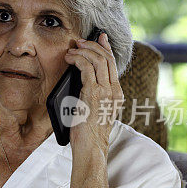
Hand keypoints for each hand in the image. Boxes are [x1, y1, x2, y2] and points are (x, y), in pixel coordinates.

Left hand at [64, 32, 123, 152]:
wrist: (91, 149)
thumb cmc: (88, 134)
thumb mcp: (94, 111)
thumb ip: (93, 95)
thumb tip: (80, 80)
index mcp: (116, 94)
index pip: (113, 65)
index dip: (106, 48)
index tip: (99, 38)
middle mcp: (114, 91)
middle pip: (107, 58)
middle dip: (93, 45)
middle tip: (80, 41)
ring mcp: (106, 92)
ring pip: (98, 60)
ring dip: (84, 50)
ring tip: (72, 49)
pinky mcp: (94, 94)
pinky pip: (86, 68)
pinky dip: (77, 59)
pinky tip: (70, 59)